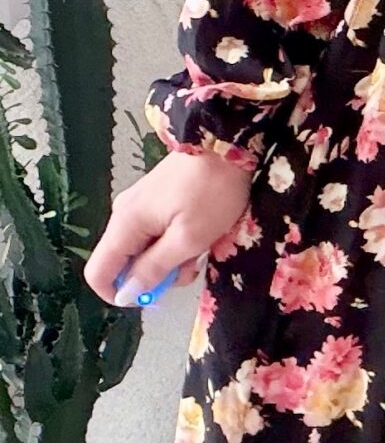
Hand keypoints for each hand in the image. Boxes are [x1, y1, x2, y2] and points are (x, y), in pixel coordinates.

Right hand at [83, 149, 256, 309]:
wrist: (229, 144)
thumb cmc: (212, 192)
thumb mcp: (188, 239)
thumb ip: (155, 268)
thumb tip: (127, 294)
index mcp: (125, 224)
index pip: (98, 272)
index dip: (118, 293)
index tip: (152, 297)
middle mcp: (125, 214)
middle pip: (124, 263)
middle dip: (156, 275)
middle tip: (190, 267)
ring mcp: (141, 205)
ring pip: (144, 250)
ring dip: (171, 259)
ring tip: (201, 247)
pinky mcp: (157, 199)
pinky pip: (157, 233)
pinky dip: (177, 241)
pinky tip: (201, 233)